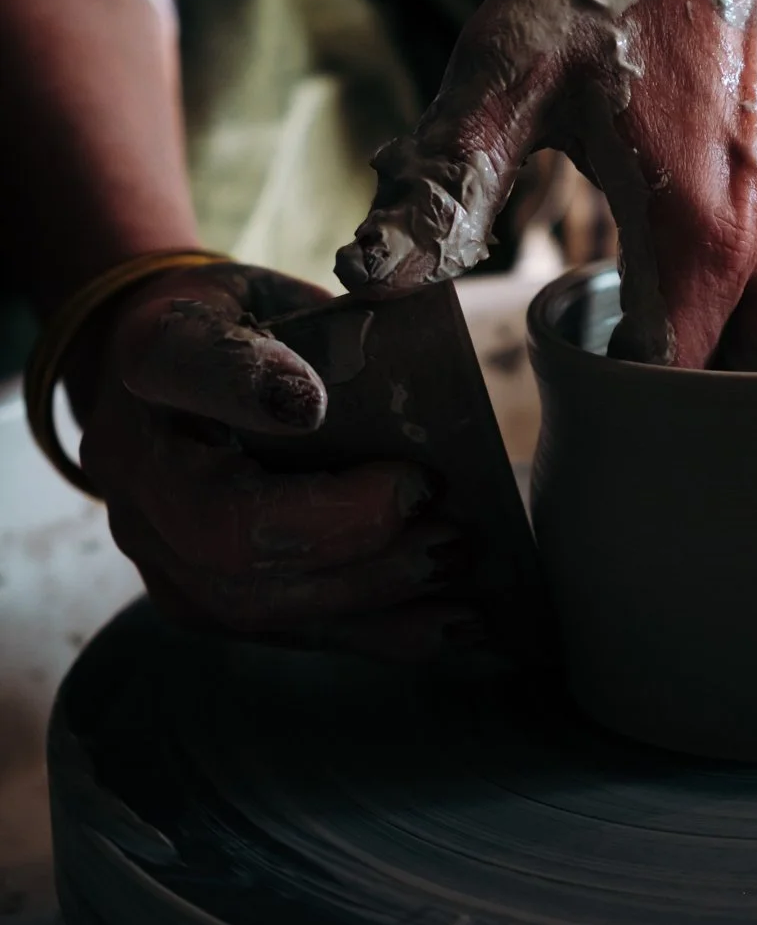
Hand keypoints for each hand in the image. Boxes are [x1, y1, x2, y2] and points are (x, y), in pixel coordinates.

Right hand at [76, 261, 479, 658]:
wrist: (162, 386)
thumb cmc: (242, 330)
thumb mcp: (278, 291)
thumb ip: (343, 309)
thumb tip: (427, 303)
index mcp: (153, 354)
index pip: (183, 366)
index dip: (244, 388)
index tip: (313, 402)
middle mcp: (134, 462)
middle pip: (221, 526)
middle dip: (342, 528)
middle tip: (432, 503)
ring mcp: (153, 545)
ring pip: (251, 599)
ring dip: (369, 588)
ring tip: (453, 559)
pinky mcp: (192, 599)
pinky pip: (280, 632)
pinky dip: (375, 631)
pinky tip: (451, 621)